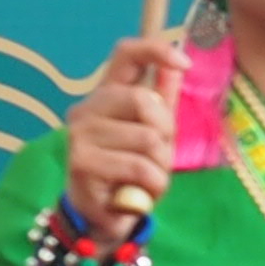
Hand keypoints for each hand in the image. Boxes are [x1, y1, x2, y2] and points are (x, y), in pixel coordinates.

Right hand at [64, 34, 184, 226]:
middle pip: (144, 100)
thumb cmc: (130, 171)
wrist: (102, 215)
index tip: (184, 63)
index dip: (156, 50)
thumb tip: (177, 64)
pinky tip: (139, 193)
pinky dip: (153, 184)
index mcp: (105, 96)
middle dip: (166, 133)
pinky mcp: (82, 162)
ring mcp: (80, 135)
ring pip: (148, 139)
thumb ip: (162, 100)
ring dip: (162, 167)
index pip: (125, 55)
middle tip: (159, 156)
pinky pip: (140, 167)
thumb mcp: (153, 133)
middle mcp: (86, 109)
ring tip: (147, 179)